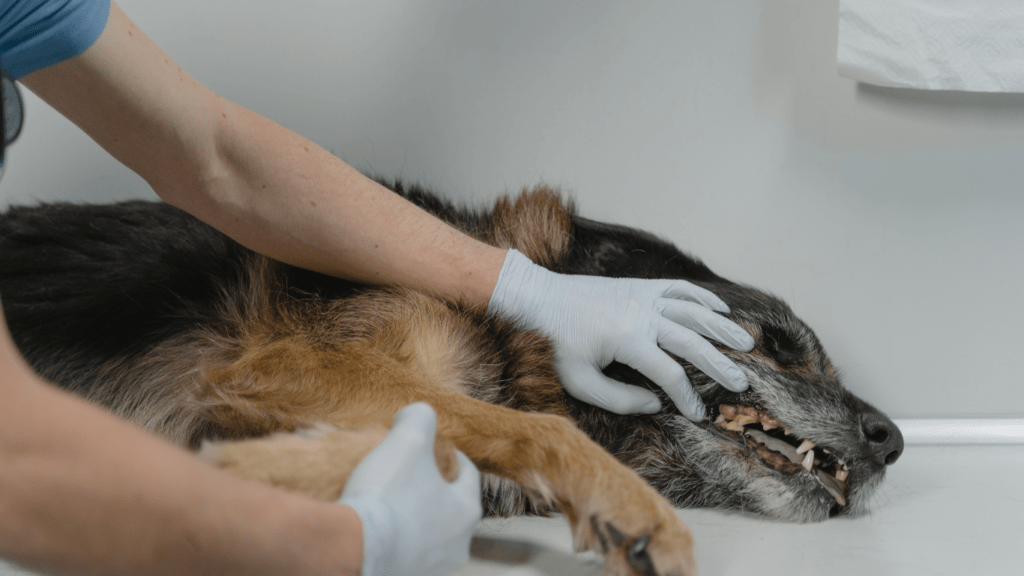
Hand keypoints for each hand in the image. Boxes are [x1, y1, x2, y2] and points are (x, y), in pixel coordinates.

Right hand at [338, 403, 481, 575]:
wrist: (348, 548)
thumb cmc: (386, 496)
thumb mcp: (407, 440)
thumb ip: (420, 418)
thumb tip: (419, 413)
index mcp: (466, 513)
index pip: (468, 475)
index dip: (451, 455)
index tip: (435, 448)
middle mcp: (455, 547)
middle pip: (448, 506)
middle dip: (431, 487)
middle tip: (409, 471)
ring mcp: (428, 568)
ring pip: (427, 531)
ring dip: (413, 515)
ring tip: (389, 497)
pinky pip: (403, 551)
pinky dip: (394, 536)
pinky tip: (374, 524)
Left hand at [488, 249, 754, 420]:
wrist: (537, 299)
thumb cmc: (554, 344)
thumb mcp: (579, 381)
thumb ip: (619, 399)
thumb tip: (656, 403)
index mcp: (627, 339)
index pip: (670, 373)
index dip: (687, 396)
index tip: (698, 414)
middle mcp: (641, 314)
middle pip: (692, 340)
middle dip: (719, 363)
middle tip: (741, 381)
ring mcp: (643, 295)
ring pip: (693, 310)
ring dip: (721, 327)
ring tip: (745, 343)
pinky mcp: (639, 286)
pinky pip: (679, 288)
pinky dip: (702, 297)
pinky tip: (720, 309)